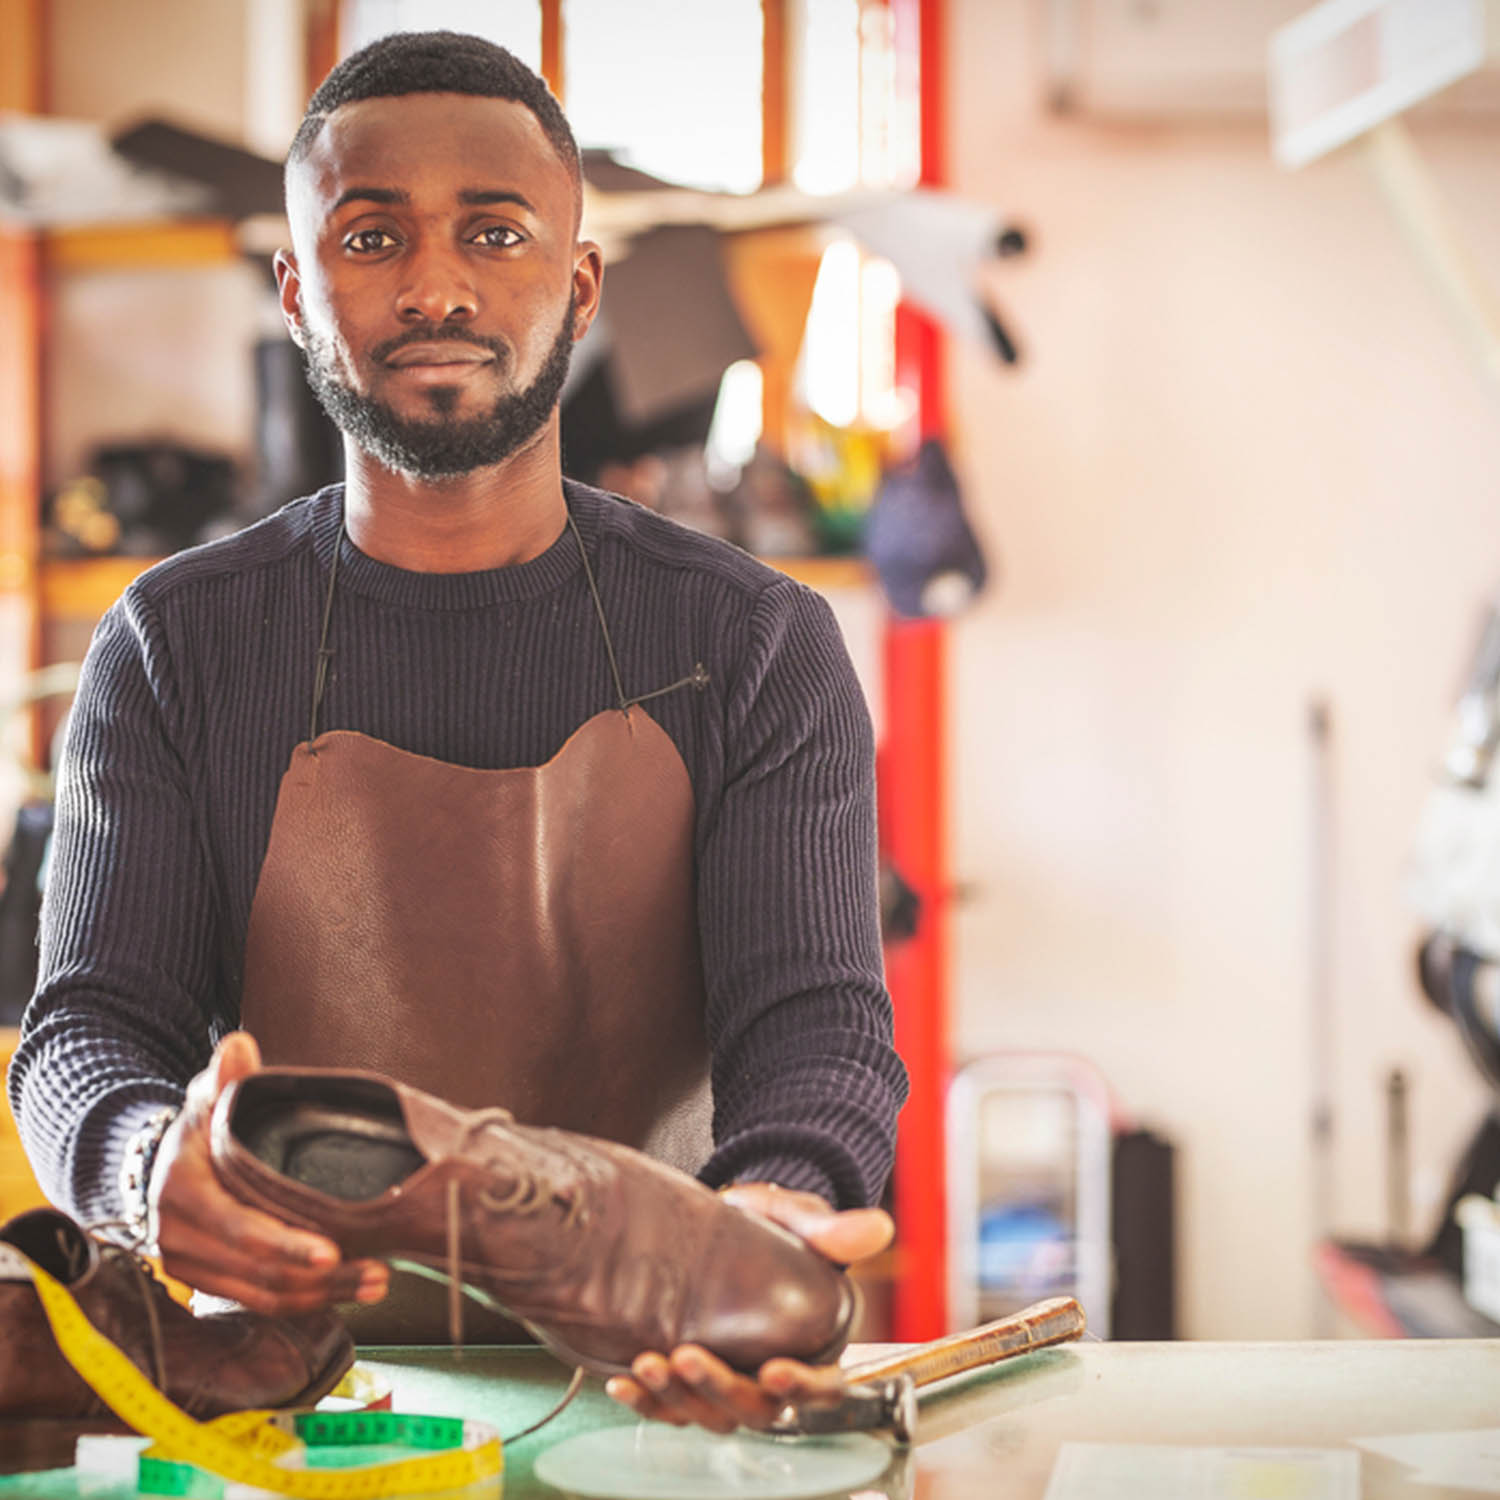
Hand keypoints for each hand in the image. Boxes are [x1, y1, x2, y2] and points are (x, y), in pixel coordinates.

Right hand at [149, 1030, 389, 1314]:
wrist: (157, 1167)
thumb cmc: (197, 1130)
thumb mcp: (207, 1097)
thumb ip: (225, 1075)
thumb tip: (239, 1047)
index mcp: (182, 1194)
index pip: (239, 1229)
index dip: (284, 1245)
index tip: (330, 1250)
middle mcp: (180, 1240)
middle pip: (258, 1274)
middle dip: (320, 1278)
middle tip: (376, 1271)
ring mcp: (192, 1269)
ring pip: (262, 1297)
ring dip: (322, 1296)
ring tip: (375, 1282)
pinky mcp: (209, 1285)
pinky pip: (258, 1303)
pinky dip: (305, 1303)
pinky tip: (346, 1290)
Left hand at [604, 1182, 893, 1433]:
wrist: (725, 1217)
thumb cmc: (772, 1222)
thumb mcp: (803, 1217)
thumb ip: (835, 1229)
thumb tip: (877, 1227)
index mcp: (814, 1342)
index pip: (823, 1386)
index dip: (801, 1387)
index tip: (773, 1370)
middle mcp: (770, 1371)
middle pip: (757, 1409)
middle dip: (720, 1389)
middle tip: (688, 1356)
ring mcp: (728, 1377)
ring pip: (710, 1413)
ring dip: (676, 1397)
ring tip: (646, 1364)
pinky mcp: (688, 1374)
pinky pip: (670, 1404)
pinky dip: (645, 1400)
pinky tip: (622, 1382)